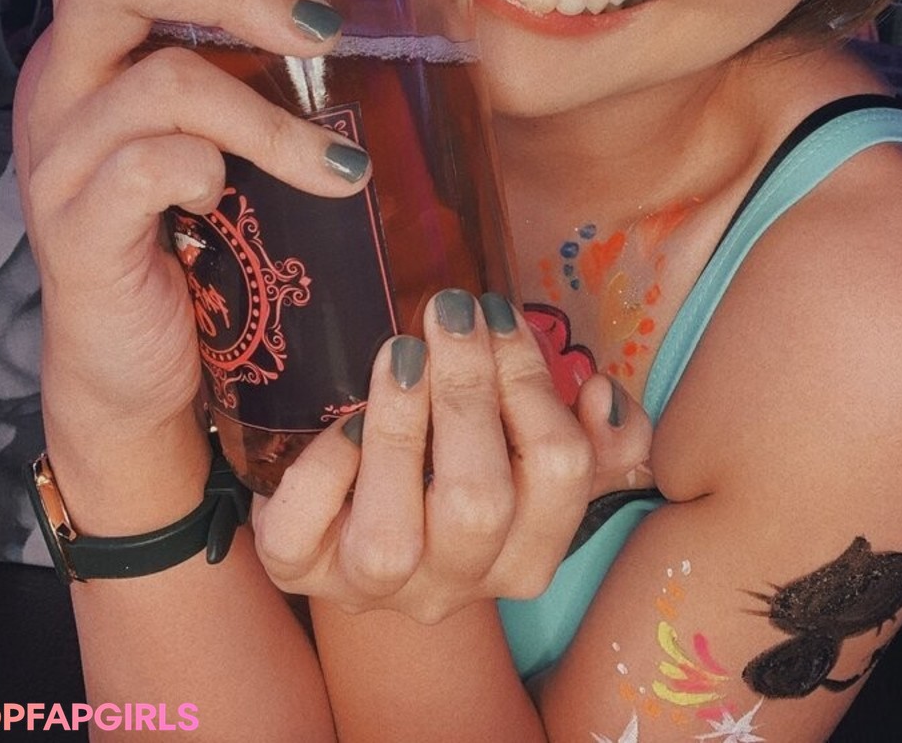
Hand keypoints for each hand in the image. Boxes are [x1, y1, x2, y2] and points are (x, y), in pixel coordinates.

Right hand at [13, 0, 369, 491]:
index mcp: (99, 43)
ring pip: (155, 75)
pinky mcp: (78, 221)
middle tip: (320, 18)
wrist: (147, 366)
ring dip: (264, 110)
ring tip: (336, 161)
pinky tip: (235, 200)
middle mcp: (63, 78)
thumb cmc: (200, 232)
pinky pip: (149, 164)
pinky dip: (216, 170)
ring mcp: (59, 149)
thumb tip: (339, 5)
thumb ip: (252, 62)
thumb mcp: (228, 129)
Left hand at [252, 291, 653, 622]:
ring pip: (391, 537)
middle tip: (451, 313)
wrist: (358, 516)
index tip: (497, 313)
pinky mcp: (299, 571)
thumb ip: (591, 433)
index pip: (559, 473)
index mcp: (524, 553)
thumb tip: (601, 394)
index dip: (531, 382)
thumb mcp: (530, 448)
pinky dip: (323, 471)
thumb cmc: (458, 462)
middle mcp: (456, 585)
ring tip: (402, 351)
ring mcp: (373, 589)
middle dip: (468, 391)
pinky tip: (342, 419)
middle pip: (479, 503)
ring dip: (401, 428)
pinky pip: (301, 537)